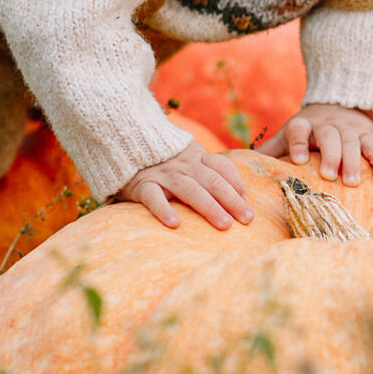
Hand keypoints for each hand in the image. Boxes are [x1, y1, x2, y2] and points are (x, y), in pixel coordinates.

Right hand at [115, 142, 254, 229]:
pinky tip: (174, 224)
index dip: (237, 184)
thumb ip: (209, 171)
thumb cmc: (163, 161)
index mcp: (197, 156)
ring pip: (190, 190)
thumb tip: (239, 194)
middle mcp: (184, 164)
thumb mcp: (188, 158)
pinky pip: (154, 198)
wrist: (125, 148)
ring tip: (224, 225)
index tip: (247, 202)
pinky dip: (164, 210)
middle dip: (232, 200)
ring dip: (209, 207)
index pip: (222, 167)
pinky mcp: (142, 185)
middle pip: (213, 181)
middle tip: (247, 219)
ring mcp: (163, 174)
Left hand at [256, 104, 372, 185]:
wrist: (341, 108)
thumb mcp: (289, 135)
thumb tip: (240, 163)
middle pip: (329, 136)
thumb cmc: (309, 131)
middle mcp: (326, 125)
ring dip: (353, 162)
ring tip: (352, 182)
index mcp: (303, 125)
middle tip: (328, 175)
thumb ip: (272, 148)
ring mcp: (349, 130)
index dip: (297, 143)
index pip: (298, 130)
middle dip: (329, 155)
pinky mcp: (367, 135)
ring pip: (352, 143)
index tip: (297, 160)